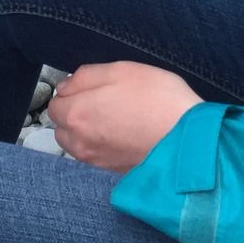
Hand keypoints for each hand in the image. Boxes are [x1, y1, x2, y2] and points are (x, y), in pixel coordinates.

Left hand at [49, 62, 202, 173]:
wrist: (188, 139)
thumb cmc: (158, 99)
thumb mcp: (120, 70)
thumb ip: (85, 76)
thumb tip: (66, 86)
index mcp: (77, 115)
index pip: (55, 104)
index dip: (71, 91)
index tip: (90, 86)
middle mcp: (81, 143)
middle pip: (63, 127)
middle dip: (74, 113)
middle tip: (102, 100)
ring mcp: (97, 161)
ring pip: (78, 144)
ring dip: (86, 131)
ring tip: (115, 118)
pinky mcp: (114, 172)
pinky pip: (96, 156)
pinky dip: (103, 145)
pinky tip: (125, 134)